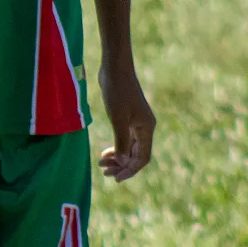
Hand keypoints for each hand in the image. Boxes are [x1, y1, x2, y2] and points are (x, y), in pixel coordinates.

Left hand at [97, 63, 154, 180]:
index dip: (130, 170)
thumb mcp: (118, 118)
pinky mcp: (128, 118)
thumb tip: (123, 163)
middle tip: (105, 173)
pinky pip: (124, 139)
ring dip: (117, 158)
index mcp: (146, 128)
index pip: (142, 158)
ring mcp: (136, 123)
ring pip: (129, 148)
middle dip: (121, 166)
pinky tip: (105, 153)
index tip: (116, 178)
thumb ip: (121, 142)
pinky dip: (116, 147)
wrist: (115, 68)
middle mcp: (144, 128)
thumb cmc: (117, 91)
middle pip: (136, 155)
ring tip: (101, 164)